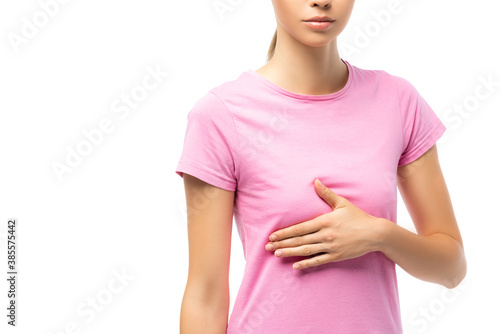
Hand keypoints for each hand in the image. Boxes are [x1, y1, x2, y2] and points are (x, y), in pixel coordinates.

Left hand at [265, 179, 385, 269]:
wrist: (375, 233)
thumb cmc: (358, 217)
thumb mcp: (342, 203)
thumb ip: (326, 194)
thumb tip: (315, 181)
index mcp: (324, 221)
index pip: (300, 228)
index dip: (284, 232)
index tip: (272, 235)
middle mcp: (325, 235)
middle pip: (299, 240)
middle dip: (282, 243)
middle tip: (268, 247)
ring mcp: (331, 246)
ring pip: (306, 251)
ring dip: (290, 253)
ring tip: (277, 254)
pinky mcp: (336, 256)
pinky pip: (318, 260)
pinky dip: (306, 264)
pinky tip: (295, 266)